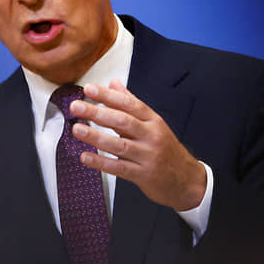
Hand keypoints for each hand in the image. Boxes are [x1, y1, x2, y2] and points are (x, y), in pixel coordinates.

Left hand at [69, 79, 205, 210]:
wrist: (187, 180)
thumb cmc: (166, 149)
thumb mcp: (153, 123)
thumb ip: (130, 103)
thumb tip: (113, 83)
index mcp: (153, 121)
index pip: (129, 104)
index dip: (109, 96)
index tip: (90, 89)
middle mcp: (151, 136)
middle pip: (123, 121)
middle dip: (97, 113)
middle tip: (76, 106)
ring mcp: (148, 156)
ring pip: (120, 144)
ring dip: (96, 136)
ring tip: (77, 129)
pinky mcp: (143, 175)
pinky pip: (119, 168)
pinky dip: (101, 162)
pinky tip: (85, 157)